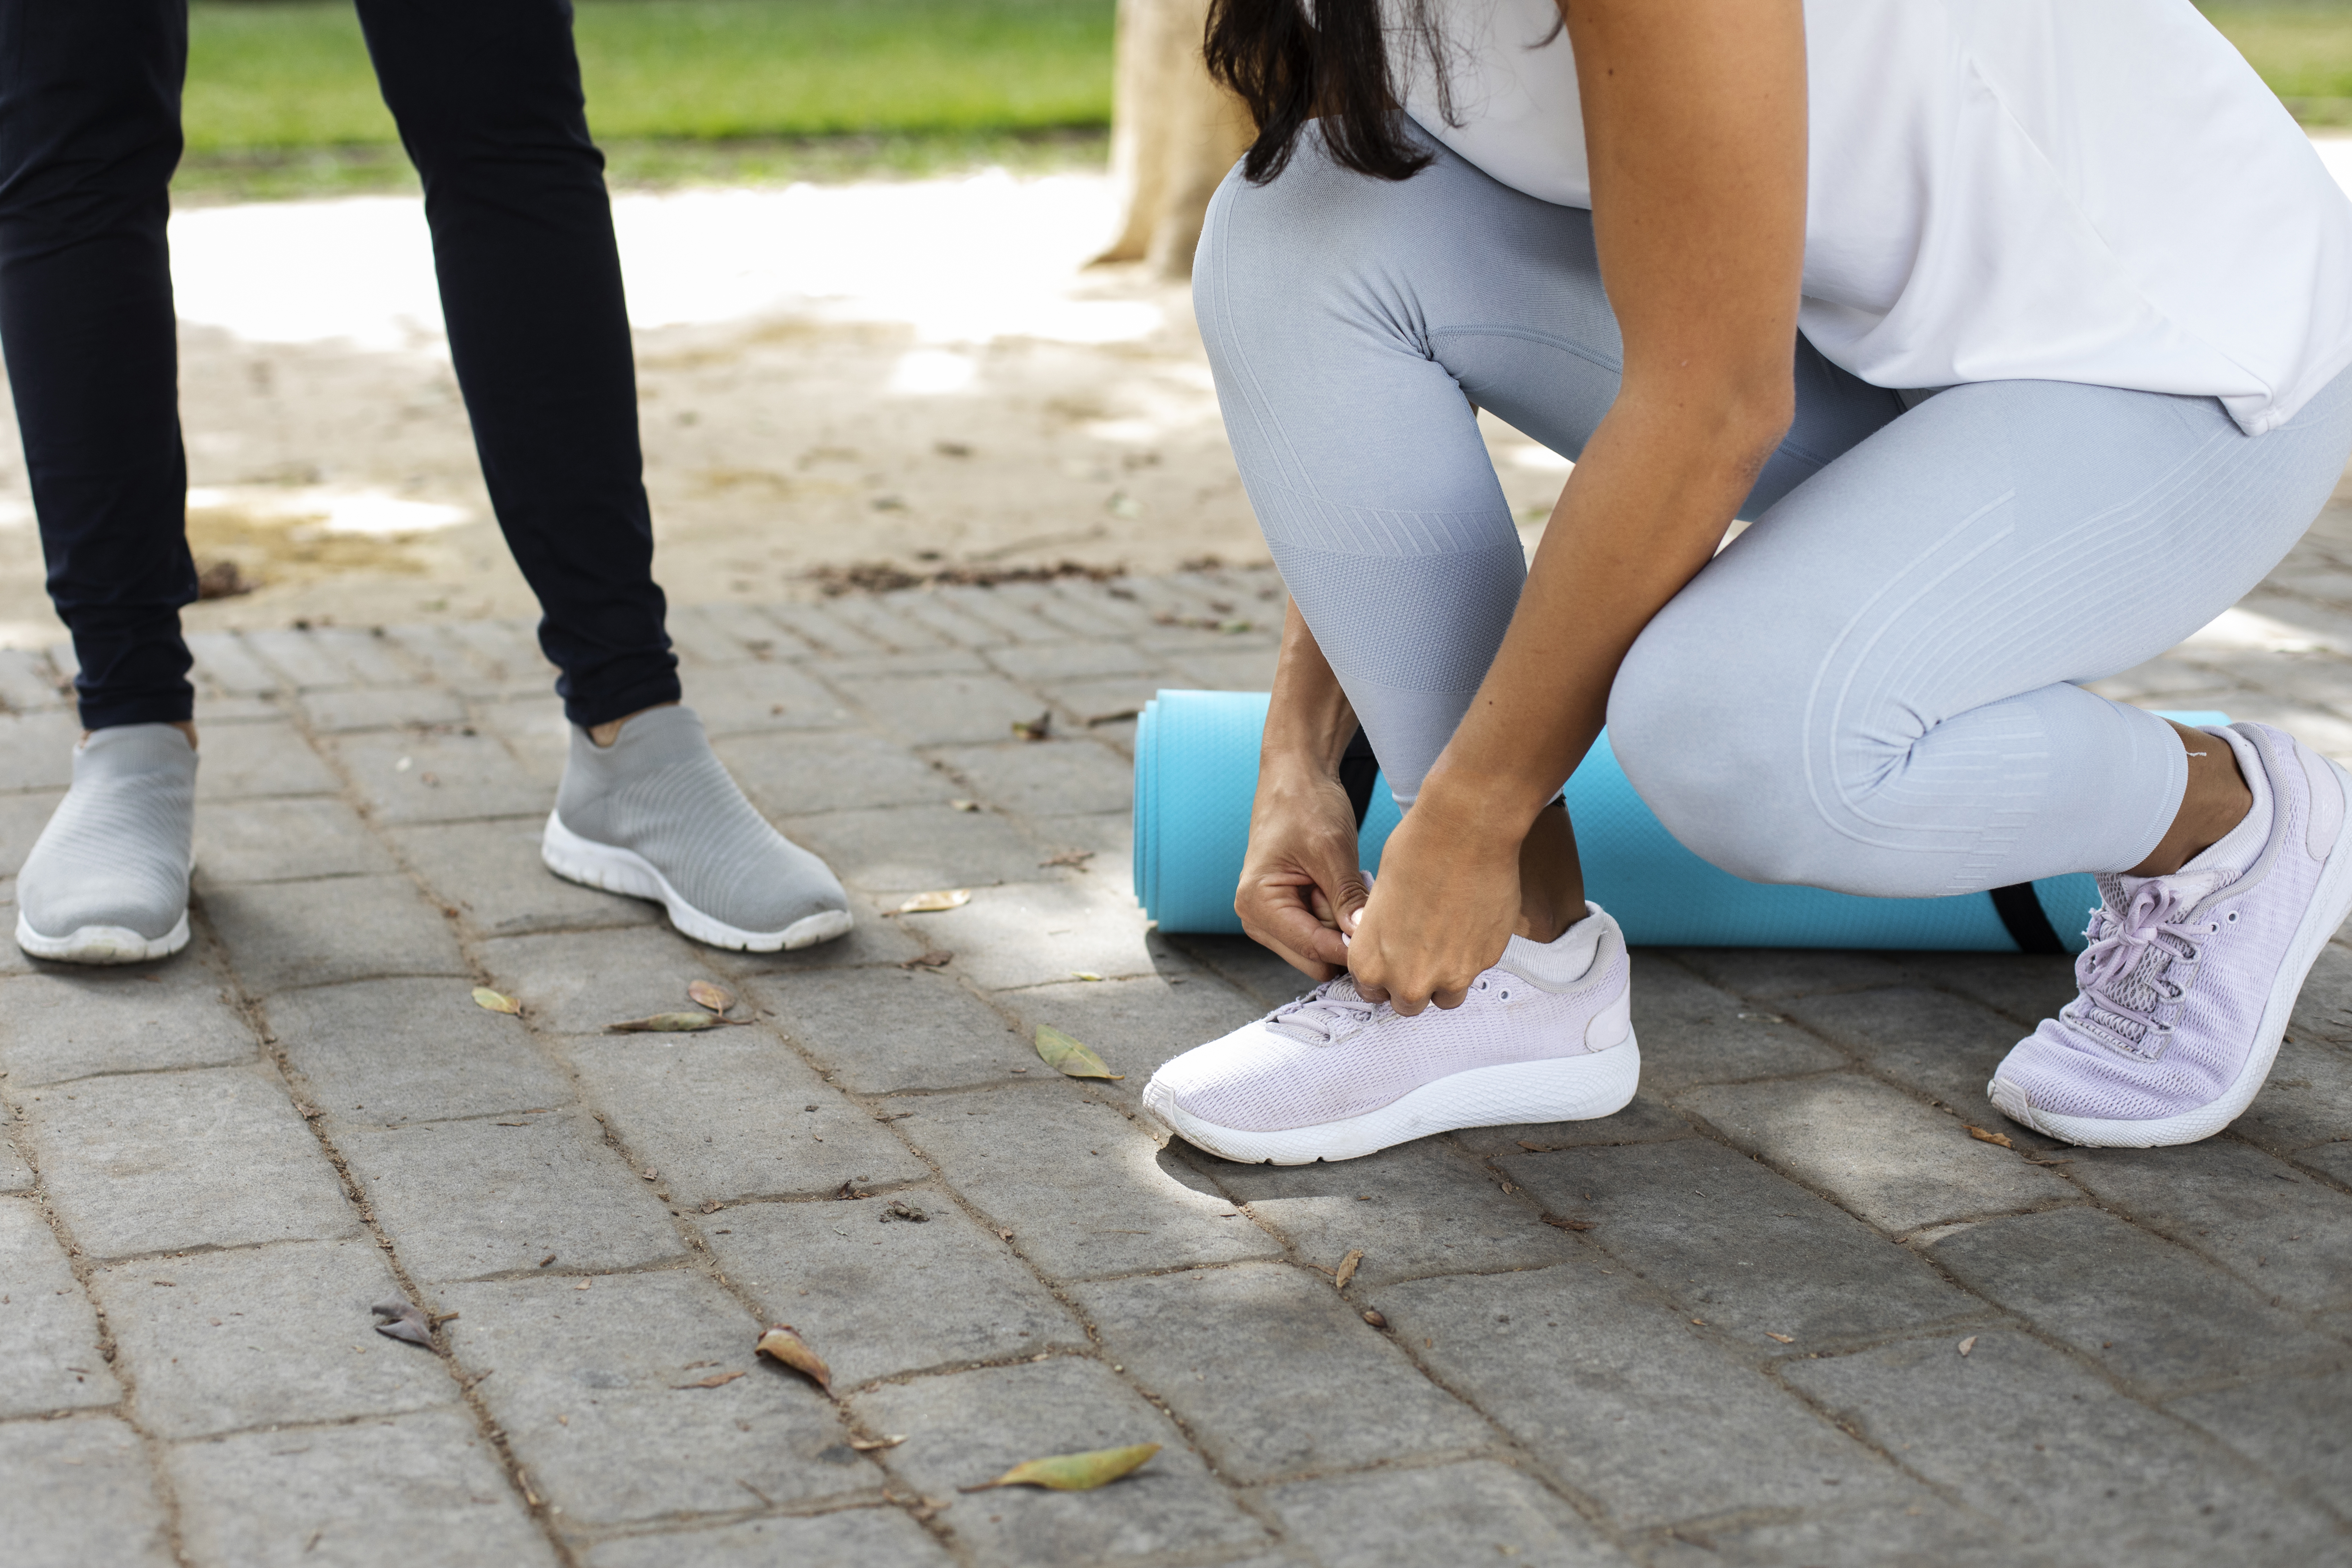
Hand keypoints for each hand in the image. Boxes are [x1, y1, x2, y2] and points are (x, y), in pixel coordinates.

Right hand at [1235, 765, 1369, 981]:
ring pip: (1320, 948)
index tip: (1387, 944)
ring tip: (1351, 886)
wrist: (1296, 777)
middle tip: (1366, 903)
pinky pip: (1321, 932)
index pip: (1312, 947)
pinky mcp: (1288, 911)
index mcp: (1257, 903)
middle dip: (1344, 938)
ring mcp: (1271, 917)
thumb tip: (1365, 939)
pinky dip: (1339, 917)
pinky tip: (1344, 889)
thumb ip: (1346, 898)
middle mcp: (1256, 918)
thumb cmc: (1306, 804)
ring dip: (1342, 926)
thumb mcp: (1332, 850)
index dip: (1351, 950)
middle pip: (1314, 957)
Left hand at [1346, 795, 1521, 1014]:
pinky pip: (1475, 970)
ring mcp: (1451, 975)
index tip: (1390, 960)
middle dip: (1412, 983)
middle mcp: (1408, 979)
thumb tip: (1390, 942)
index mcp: (1370, 963)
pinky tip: (1469, 920)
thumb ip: (1381, 934)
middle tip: (1419, 952)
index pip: (1371, 991)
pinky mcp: (1485, 961)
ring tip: (1446, 941)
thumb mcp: (1377, 898)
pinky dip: (1471, 953)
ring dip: (1444, 978)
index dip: (1382, 975)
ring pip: (1446, 997)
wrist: (1464, 833)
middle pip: (1408, 1003)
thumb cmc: (1414, 851)